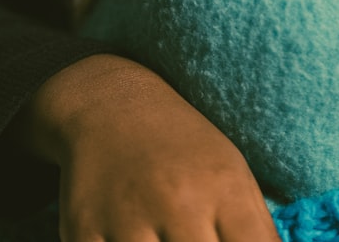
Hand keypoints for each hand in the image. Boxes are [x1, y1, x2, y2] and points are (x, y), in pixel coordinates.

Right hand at [16, 54, 280, 240]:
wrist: (113, 109)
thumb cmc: (184, 150)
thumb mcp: (233, 175)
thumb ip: (255, 229)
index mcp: (225, 188)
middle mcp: (179, 202)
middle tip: (199, 241)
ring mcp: (129, 218)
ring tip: (164, 238)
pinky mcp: (83, 230)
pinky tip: (134, 239)